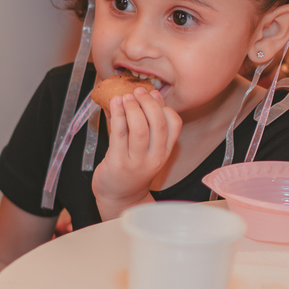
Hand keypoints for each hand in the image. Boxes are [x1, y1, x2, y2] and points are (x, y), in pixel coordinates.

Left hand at [92, 87, 180, 218]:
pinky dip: (117, 115)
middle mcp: (155, 158)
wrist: (118, 197)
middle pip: (158, 124)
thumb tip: (136, 96)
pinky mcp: (118, 163)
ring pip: (140, 128)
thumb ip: (145, 128)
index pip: (174, 125)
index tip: (153, 94)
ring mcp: (137, 162)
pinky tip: (114, 103)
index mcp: (165, 153)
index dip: (164, 105)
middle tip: (138, 91)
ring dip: (132, 107)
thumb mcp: (146, 151)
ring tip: (125, 97)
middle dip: (148, 103)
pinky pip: (119, 134)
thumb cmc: (130, 169)